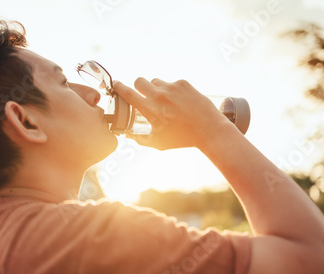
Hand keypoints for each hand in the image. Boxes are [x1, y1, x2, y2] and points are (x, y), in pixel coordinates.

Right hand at [113, 78, 230, 149]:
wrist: (208, 130)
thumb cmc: (182, 139)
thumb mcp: (158, 143)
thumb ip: (141, 138)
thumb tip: (129, 135)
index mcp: (151, 110)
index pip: (128, 94)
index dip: (119, 88)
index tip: (116, 84)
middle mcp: (159, 96)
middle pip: (139, 81)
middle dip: (138, 87)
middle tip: (144, 95)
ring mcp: (172, 87)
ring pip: (156, 82)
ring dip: (156, 89)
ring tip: (166, 102)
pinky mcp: (183, 83)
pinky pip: (171, 83)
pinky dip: (172, 90)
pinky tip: (180, 102)